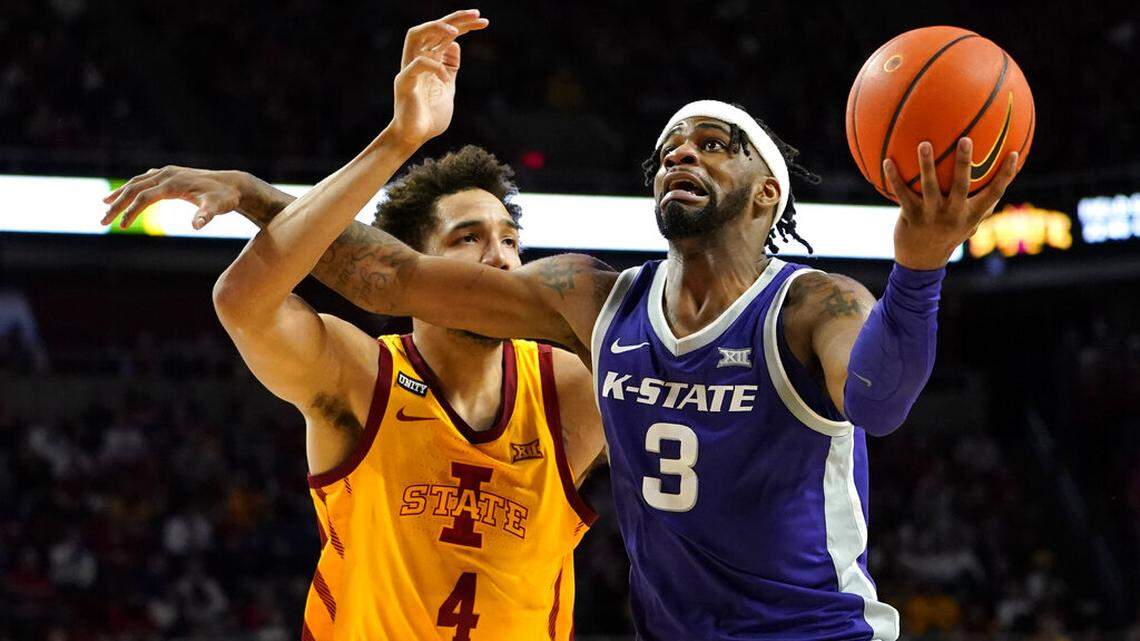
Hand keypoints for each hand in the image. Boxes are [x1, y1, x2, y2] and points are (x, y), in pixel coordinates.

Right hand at [102, 166, 245, 229]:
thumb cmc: (224, 198)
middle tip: (103, 221)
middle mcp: (167, 175)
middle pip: (135, 188)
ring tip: (105, 205)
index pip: (145, 197)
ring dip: (120, 194)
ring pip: (137, 182)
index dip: (131, 211)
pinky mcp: (170, 173)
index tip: (122, 227)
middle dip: (117, 205)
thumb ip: (206, 215)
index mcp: (173, 184)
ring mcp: (168, 172)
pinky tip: (125, 193)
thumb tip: (197, 225)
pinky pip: (145, 179)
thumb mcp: (217, 208)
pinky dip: (132, 186)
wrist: (233, 184)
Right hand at [388, 9, 488, 147]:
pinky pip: (418, 64)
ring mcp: (409, 69)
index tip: (483, 21)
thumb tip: (456, 46)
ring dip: (436, 28)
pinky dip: (435, 67)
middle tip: (476, 14)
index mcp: (429, 60)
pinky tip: (447, 78)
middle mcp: (417, 60)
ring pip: (416, 35)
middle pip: (431, 28)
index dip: (463, 24)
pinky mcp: (404, 83)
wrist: (414, 138)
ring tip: (456, 30)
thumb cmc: (430, 116)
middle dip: (454, 17)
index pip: (444, 34)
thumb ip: (450, 67)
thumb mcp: (447, 87)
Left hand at [885, 138, 1018, 269]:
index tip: (1014, 154)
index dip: (1006, 176)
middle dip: (964, 163)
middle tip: (965, 139)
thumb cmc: (947, 234)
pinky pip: (902, 193)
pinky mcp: (911, 216)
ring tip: (924, 143)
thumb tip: (999, 181)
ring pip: (929, 186)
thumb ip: (982, 205)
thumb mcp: (968, 223)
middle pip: (961, 185)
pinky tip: (887, 161)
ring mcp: (931, 215)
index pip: (994, 194)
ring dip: (926, 164)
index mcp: (971, 214)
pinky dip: (894, 177)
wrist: (921, 261)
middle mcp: (953, 214)